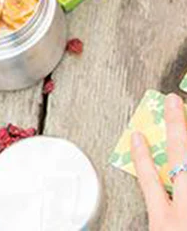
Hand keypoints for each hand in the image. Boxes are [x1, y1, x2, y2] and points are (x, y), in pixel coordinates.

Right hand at [132, 93, 186, 229]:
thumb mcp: (162, 228)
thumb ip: (162, 209)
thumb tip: (161, 192)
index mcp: (166, 225)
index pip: (149, 181)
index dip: (142, 155)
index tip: (138, 135)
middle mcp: (186, 214)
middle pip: (181, 161)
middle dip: (177, 128)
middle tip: (173, 101)